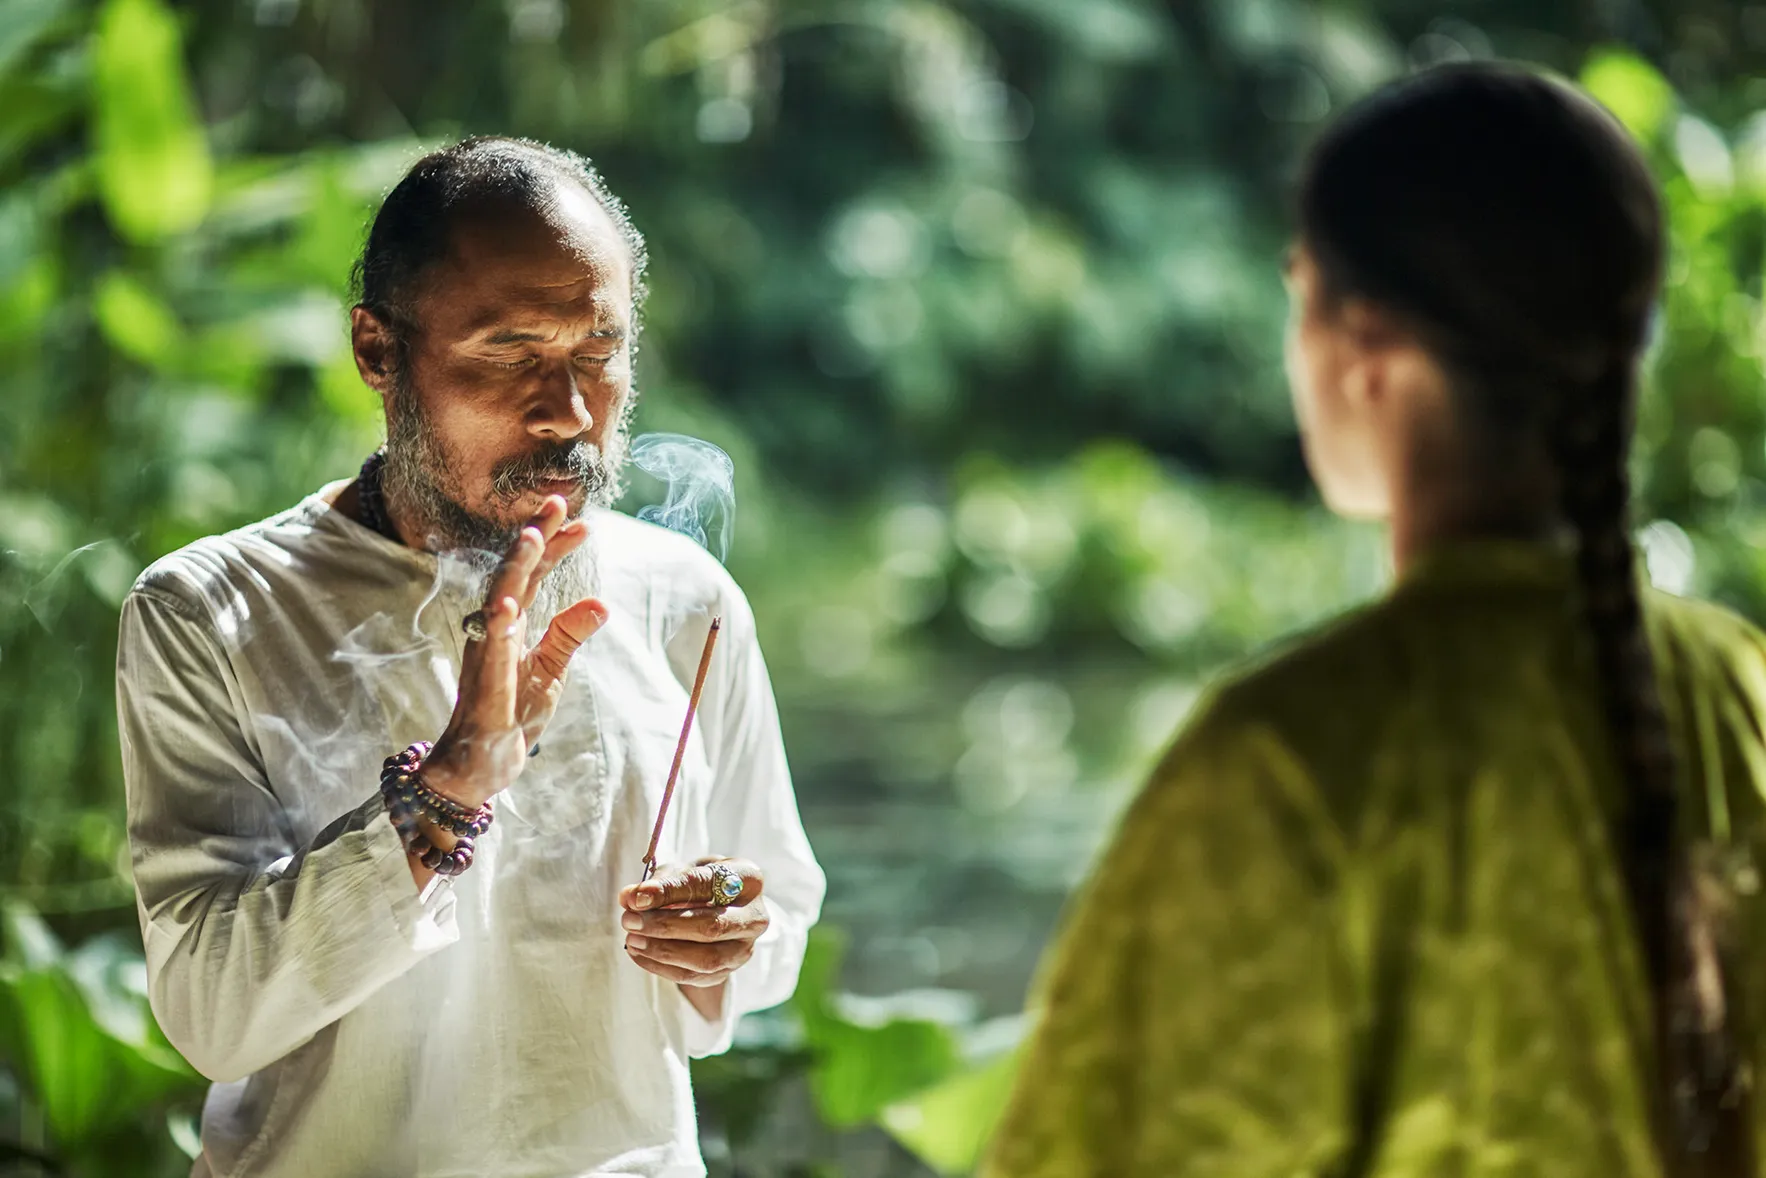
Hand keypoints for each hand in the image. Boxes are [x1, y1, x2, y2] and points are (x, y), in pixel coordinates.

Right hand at [424, 496, 608, 807]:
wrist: (478, 765)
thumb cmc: (509, 714)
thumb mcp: (549, 670)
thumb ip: (569, 635)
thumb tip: (601, 603)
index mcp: (510, 625)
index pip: (533, 576)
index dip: (554, 547)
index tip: (581, 522)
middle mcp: (492, 632)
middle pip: (515, 575)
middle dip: (534, 538)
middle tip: (557, 502)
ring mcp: (485, 656)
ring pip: (498, 603)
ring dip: (515, 570)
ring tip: (533, 537)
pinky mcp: (485, 687)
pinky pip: (489, 654)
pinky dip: (497, 628)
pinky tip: (507, 606)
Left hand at [618, 858, 767, 987]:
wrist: (717, 908)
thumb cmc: (698, 884)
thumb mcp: (683, 870)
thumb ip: (660, 882)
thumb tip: (630, 898)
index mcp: (749, 879)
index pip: (707, 885)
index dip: (669, 891)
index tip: (637, 897)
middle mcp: (755, 916)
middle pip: (711, 927)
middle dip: (665, 926)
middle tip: (630, 920)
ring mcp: (745, 948)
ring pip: (705, 959)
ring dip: (662, 950)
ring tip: (632, 938)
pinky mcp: (728, 972)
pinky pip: (693, 977)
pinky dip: (660, 967)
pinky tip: (638, 952)